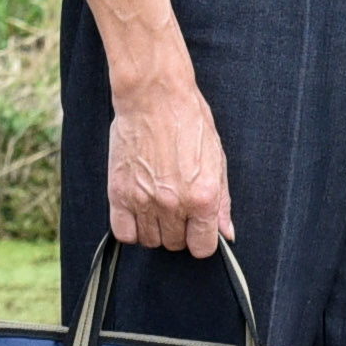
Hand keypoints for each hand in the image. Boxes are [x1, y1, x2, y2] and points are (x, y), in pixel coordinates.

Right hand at [105, 75, 233, 254]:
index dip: (202, 240)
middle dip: (179, 231)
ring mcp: (143, 201)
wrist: (154, 99)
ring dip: (156, 230)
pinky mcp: (118, 194)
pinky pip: (123, 233)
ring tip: (158, 205)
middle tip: (178, 208)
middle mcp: (173, 204)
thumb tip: (226, 233)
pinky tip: (139, 212)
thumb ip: (222, 202)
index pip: (202, 247)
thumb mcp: (217, 161)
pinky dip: (131, 229)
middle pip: (175, 244)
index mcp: (203, 197)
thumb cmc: (189, 123)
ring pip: (150, 241)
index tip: (198, 230)